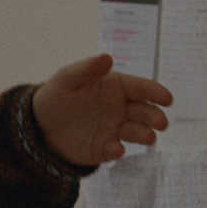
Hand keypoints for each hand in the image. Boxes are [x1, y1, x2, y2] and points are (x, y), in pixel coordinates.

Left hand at [31, 53, 172, 165]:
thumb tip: (108, 57)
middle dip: (155, 116)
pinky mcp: (104, 148)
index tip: (168, 98)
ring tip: (149, 137)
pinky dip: (118, 150)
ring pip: (136, 132)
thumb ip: (87, 69)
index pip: (140, 87)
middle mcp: (121, 108)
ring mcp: (115, 129)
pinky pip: (115, 149)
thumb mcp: (67, 79)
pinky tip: (117, 149)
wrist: (39, 125)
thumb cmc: (56, 96)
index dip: (155, 92)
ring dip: (144, 134)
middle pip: (144, 111)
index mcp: (116, 87)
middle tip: (161, 123)